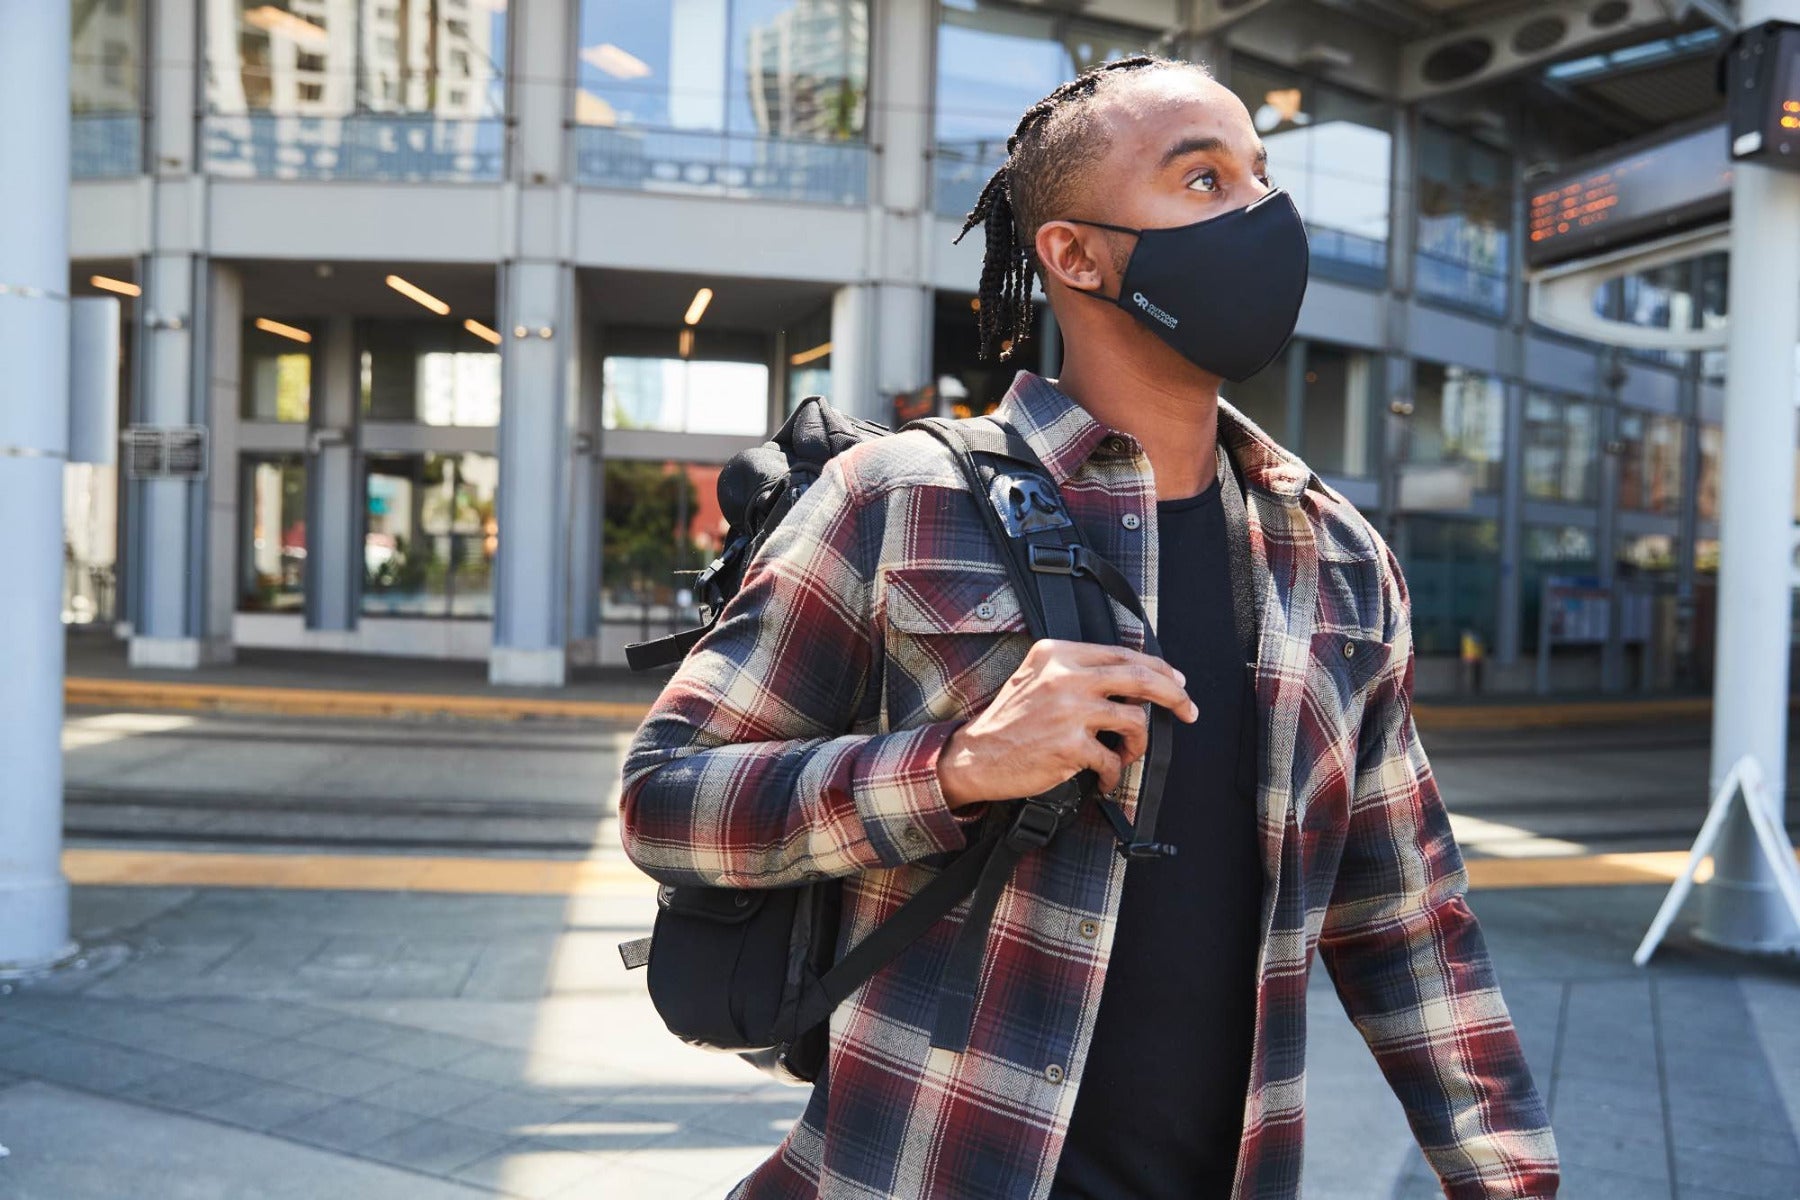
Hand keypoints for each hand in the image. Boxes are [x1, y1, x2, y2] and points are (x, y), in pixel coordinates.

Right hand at [935, 639, 1197, 810]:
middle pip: (1140, 678)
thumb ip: (1077, 669)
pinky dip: (1115, 774)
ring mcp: (1068, 711)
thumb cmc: (1009, 720)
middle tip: (1189, 710)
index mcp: (1058, 654)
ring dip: (1139, 745)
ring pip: (1135, 721)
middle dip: (1175, 695)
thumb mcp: (1036, 676)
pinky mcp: (1069, 746)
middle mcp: (1064, 676)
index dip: (1160, 668)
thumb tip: (1134, 677)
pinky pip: (1113, 760)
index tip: (1178, 682)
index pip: (1123, 653)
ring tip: (1126, 755)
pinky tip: (1105, 780)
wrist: (975, 755)